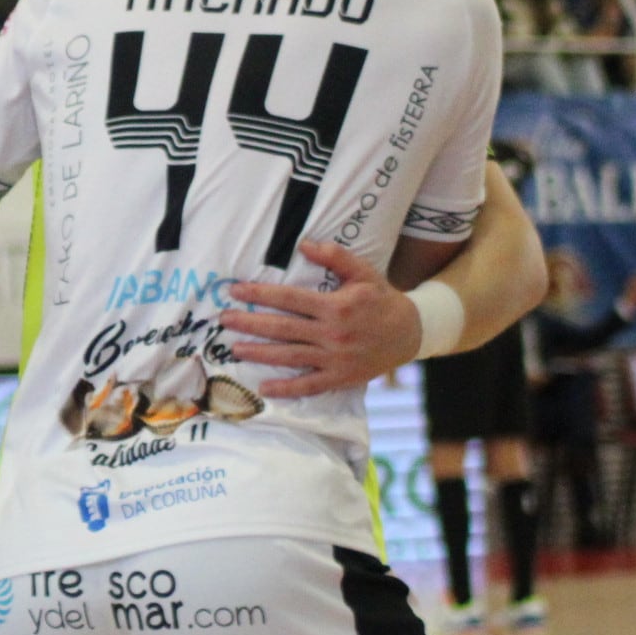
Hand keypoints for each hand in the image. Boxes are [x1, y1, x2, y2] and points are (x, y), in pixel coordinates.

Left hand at [219, 240, 417, 398]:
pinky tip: (263, 388)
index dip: (260, 294)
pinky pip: (309, 385)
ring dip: (260, 354)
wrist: (411, 333)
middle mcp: (332, 333)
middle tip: (224, 319)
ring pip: (290, 357)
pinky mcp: (340, 378)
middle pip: (283, 328)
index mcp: (335, 306)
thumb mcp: (363, 272)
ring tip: (235, 349)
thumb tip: (304, 244)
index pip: (289, 298)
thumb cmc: (381, 299)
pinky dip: (286, 389)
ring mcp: (335, 358)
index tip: (235, 291)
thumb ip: (335, 257)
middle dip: (250, 323)